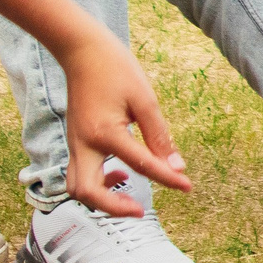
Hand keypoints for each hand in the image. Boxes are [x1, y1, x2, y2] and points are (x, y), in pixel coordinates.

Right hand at [58, 32, 188, 214]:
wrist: (83, 52)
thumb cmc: (116, 70)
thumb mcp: (145, 99)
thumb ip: (159, 136)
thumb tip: (177, 166)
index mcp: (104, 133)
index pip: (141, 165)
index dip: (168, 179)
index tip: (188, 187)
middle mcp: (83, 144)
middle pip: (87, 193)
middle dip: (113, 208)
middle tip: (141, 210)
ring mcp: (74, 144)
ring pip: (77, 188)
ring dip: (100, 199)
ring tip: (130, 192)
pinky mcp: (75, 142)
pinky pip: (79, 174)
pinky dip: (96, 184)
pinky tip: (120, 172)